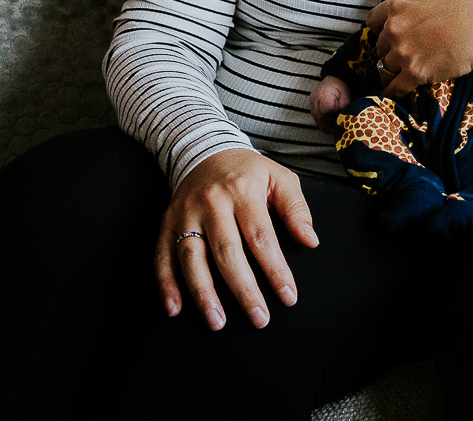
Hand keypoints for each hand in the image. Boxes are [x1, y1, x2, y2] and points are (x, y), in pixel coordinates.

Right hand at [155, 148, 319, 330]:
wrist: (206, 151)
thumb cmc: (249, 172)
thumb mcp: (280, 178)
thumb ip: (296, 209)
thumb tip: (310, 241)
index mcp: (243, 192)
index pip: (261, 238)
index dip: (275, 270)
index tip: (288, 296)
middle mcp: (211, 204)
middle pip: (227, 253)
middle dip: (243, 290)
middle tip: (259, 318)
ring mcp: (185, 214)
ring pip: (191, 258)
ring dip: (203, 294)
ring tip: (217, 322)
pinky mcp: (166, 224)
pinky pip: (162, 256)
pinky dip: (165, 284)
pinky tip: (174, 309)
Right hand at [309, 75, 351, 133]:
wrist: (336, 78)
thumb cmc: (342, 87)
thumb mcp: (346, 96)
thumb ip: (343, 107)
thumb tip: (342, 118)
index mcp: (324, 95)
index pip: (325, 111)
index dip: (331, 119)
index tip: (338, 122)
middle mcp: (315, 98)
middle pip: (319, 116)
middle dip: (327, 125)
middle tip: (335, 130)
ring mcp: (312, 101)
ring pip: (315, 117)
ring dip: (323, 126)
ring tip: (331, 130)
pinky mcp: (312, 103)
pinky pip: (314, 115)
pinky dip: (320, 123)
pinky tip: (326, 128)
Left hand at [364, 0, 472, 98]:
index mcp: (400, 4)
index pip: (373, 20)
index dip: (383, 28)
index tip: (393, 34)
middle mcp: (395, 27)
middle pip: (380, 45)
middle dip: (391, 49)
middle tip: (408, 53)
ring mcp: (403, 51)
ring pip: (385, 67)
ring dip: (395, 70)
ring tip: (405, 73)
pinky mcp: (415, 72)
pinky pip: (393, 88)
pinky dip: (395, 91)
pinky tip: (400, 91)